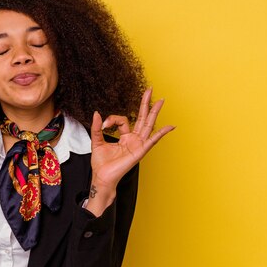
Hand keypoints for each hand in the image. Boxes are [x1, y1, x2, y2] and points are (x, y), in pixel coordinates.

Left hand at [87, 88, 173, 211]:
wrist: (102, 177)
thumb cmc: (101, 163)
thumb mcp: (96, 141)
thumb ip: (97, 128)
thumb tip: (96, 113)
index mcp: (125, 137)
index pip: (123, 120)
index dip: (112, 119)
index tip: (104, 124)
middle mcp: (133, 140)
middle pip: (142, 118)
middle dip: (146, 103)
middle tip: (150, 89)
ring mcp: (138, 145)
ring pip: (148, 125)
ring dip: (154, 112)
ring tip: (161, 100)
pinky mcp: (140, 151)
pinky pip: (153, 140)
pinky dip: (161, 133)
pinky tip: (170, 126)